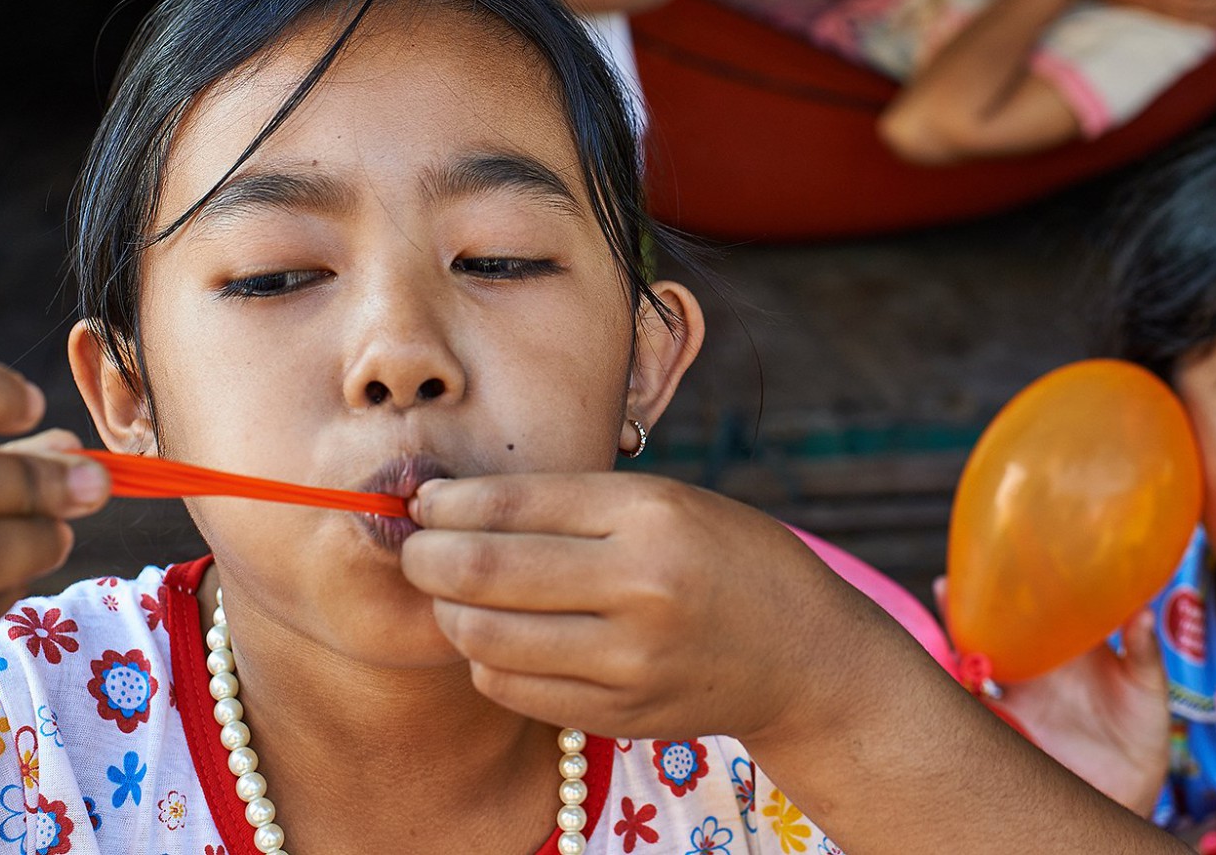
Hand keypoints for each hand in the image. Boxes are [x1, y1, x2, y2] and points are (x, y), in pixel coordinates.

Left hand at [403, 472, 891, 743]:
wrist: (801, 652)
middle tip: (415, 547)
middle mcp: (640, 587)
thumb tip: (451, 504)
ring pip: (484, 637)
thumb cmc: (723, 556)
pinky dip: (486, 658)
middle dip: (425, 557)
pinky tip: (500, 635)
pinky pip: (512, 688)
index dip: (446, 503)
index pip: (511, 505)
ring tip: (455, 594)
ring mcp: (629, 660)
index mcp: (651, 515)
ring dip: (448, 611)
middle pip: (483, 572)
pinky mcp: (619, 714)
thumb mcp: (665, 502)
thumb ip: (569, 503)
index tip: (420, 500)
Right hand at [938, 579, 1169, 816]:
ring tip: (940, 639)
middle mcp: (1038, 661)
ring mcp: (1021, 693)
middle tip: (947, 586)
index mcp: (1069, 640)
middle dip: (968, 606)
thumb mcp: (1148, 685)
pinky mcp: (1012, 727)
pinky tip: (949, 687)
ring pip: (978, 662)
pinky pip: (979, 708)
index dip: (1015, 580)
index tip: (997, 556)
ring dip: (958, 647)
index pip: (1038, 603)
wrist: (1131, 780)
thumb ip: (1142, 650)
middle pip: (996, 626)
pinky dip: (961, 698)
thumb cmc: (1142, 725)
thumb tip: (1144, 613)